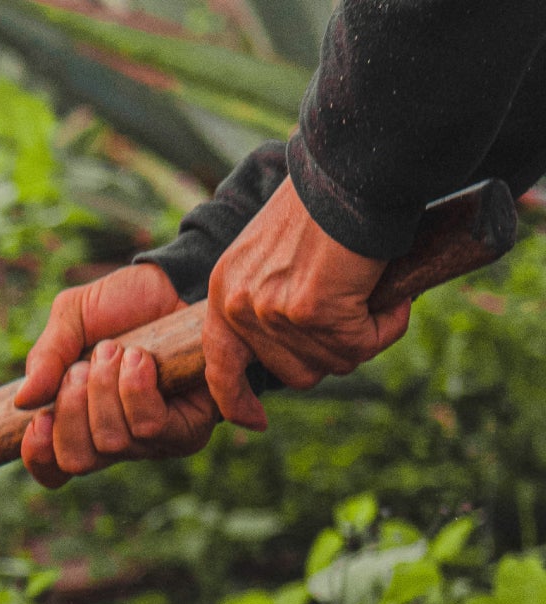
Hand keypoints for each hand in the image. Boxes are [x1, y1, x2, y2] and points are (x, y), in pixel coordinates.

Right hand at [15, 264, 219, 486]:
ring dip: (104, 389)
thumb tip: (22, 403)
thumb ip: (46, 358)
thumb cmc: (125, 304)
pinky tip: (139, 359)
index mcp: (81, 421)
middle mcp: (117, 439)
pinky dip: (134, 389)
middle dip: (69, 410)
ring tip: (114, 351)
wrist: (179, 284)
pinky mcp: (188, 430)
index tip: (38, 418)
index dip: (39, 455)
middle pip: (78, 461)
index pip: (54, 467)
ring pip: (112, 442)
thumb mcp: (71, 318)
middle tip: (79, 368)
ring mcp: (153, 440)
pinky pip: (148, 427)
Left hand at [200, 177, 409, 430]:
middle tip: (357, 313)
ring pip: (333, 362)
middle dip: (333, 352)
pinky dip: (386, 324)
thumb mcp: (274, 256)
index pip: (218, 365)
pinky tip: (390, 292)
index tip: (254, 421)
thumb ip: (273, 299)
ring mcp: (273, 313)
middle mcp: (240, 306)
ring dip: (363, 336)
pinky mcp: (312, 313)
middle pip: (293, 373)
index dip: (237, 399)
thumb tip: (304, 348)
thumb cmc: (323, 208)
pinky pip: (362, 344)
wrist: (350, 176)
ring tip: (373, 293)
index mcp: (224, 292)